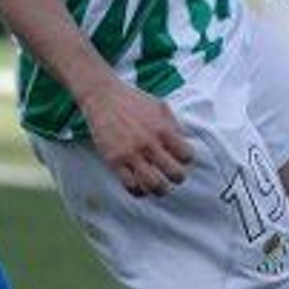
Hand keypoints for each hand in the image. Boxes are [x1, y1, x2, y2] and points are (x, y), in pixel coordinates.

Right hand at [82, 79, 192, 196]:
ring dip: (161, 190)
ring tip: (159, 187)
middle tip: (172, 176)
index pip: (186, 156)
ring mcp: (131, 154)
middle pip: (175, 174)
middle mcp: (149, 143)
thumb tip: (183, 142)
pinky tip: (140, 186)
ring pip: (155, 185)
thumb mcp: (160, 106)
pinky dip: (139, 191)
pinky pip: (131, 186)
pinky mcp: (114, 161)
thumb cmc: (132, 100)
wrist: (103, 96)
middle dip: (177, 178)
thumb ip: (173, 125)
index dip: (185, 159)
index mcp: (163, 129)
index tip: (179, 159)